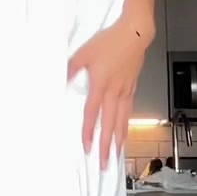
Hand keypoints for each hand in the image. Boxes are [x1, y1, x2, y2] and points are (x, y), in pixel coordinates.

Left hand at [67, 17, 148, 166]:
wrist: (135, 32)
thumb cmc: (110, 41)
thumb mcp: (84, 53)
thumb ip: (71, 69)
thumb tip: (61, 81)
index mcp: (101, 85)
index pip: (93, 114)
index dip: (89, 132)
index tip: (87, 147)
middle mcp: (115, 92)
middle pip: (110, 124)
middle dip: (106, 146)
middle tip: (104, 163)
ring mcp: (125, 91)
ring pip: (122, 121)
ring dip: (118, 140)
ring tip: (116, 154)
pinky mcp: (132, 87)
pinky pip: (129, 111)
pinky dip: (127, 125)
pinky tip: (124, 132)